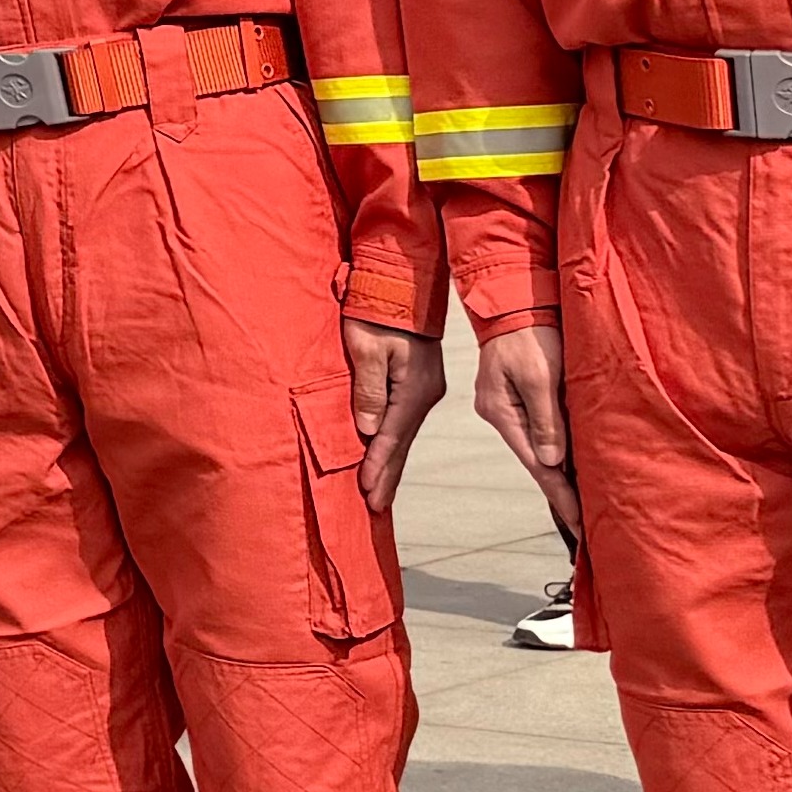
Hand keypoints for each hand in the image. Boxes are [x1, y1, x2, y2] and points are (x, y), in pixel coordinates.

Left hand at [345, 319, 441, 509]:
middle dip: (387, 474)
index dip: (378, 464)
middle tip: (375, 505)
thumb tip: (368, 429)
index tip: (368, 491)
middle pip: (401, 442)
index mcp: (414, 389)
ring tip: (380, 491)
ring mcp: (424, 389)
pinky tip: (387, 454)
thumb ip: (369, 388)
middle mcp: (423, 394)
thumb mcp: (367, 348)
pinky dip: (394, 441)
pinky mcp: (418, 383)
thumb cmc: (378, 313)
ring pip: (403, 433)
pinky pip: (403, 419)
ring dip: (391, 461)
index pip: (391, 435)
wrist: (401, 285)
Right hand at [475, 321, 576, 522]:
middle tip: (588, 528)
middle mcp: (502, 415)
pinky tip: (573, 469)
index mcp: (502, 412)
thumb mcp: (541, 375)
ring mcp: (509, 408)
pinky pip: (542, 433)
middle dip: (563, 494)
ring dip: (562, 475)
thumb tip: (552, 462)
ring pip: (541, 449)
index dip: (561, 497)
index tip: (580, 526)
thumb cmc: (531, 334)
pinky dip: (559, 454)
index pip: (537, 465)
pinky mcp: (521, 398)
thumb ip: (547, 419)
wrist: (515, 301)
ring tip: (586, 506)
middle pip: (538, 463)